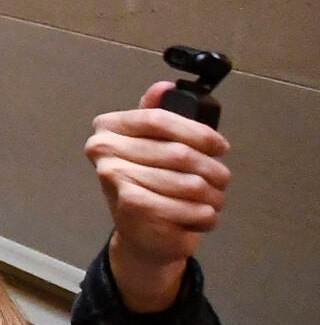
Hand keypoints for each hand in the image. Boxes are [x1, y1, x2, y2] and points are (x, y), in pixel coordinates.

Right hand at [87, 81, 230, 312]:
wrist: (141, 238)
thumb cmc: (150, 187)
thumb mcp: (152, 147)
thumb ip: (157, 117)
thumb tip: (165, 85)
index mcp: (107, 128)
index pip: (159, 119)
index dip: (197, 132)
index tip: (220, 146)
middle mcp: (104, 150)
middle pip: (180, 153)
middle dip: (212, 171)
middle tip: (220, 181)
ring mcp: (116, 178)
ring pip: (192, 183)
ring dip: (213, 196)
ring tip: (209, 201)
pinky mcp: (134, 207)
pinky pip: (192, 207)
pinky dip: (206, 216)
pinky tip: (198, 217)